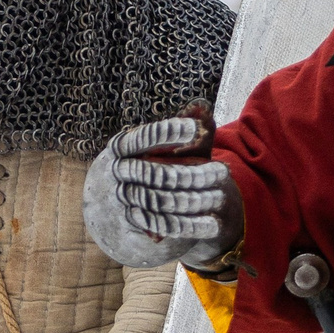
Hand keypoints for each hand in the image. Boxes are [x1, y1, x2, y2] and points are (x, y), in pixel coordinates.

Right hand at [83, 115, 241, 269]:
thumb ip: (182, 130)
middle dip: (194, 174)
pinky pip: (163, 226)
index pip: (142, 137)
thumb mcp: (158, 148)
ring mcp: (122, 201)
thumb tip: (202, 106)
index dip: (168, 132)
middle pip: (159, 174)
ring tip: (221, 197)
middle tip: (224, 171)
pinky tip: (212, 225)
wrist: (109, 207)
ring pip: (164, 202)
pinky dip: (190, 226)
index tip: (196, 128)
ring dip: (195, 201)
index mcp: (121, 147)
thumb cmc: (144, 167)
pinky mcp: (133, 225)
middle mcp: (118, 173)